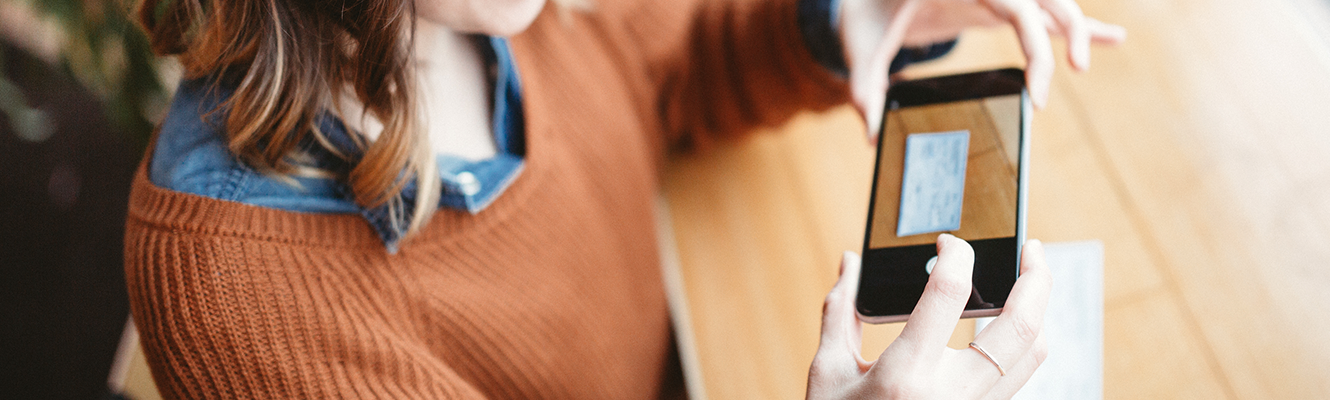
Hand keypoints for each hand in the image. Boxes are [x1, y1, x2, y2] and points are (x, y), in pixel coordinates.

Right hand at [806, 234, 1051, 398]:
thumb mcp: (829, 372)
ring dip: (1039, 311)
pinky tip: (1009, 324)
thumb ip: (841, 312)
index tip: (949, 241)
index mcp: (905, 376)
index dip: (955, 254)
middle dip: (1036, 278)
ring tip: (1029, 281)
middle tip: (1032, 247)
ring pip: (1033, 355)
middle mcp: (950, 396)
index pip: (948, 294)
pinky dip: (1023, 343)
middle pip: (1019, 327)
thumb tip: (850, 262)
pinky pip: (1020, 376)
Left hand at [838, 0, 1127, 141]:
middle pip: (1041, 1)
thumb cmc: (865, 16)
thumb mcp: (861, 48)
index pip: (1013, 6)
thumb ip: (865, 88)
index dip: (1033, 46)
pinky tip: (1113, 38)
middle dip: (1066, 34)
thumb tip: (871, 134)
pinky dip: (1077, 26)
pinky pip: (1044, 15)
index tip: (1036, 92)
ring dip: (1077, 27)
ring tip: (1102, 49)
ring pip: (1050, 4)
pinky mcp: (999, 7)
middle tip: (1071, 76)